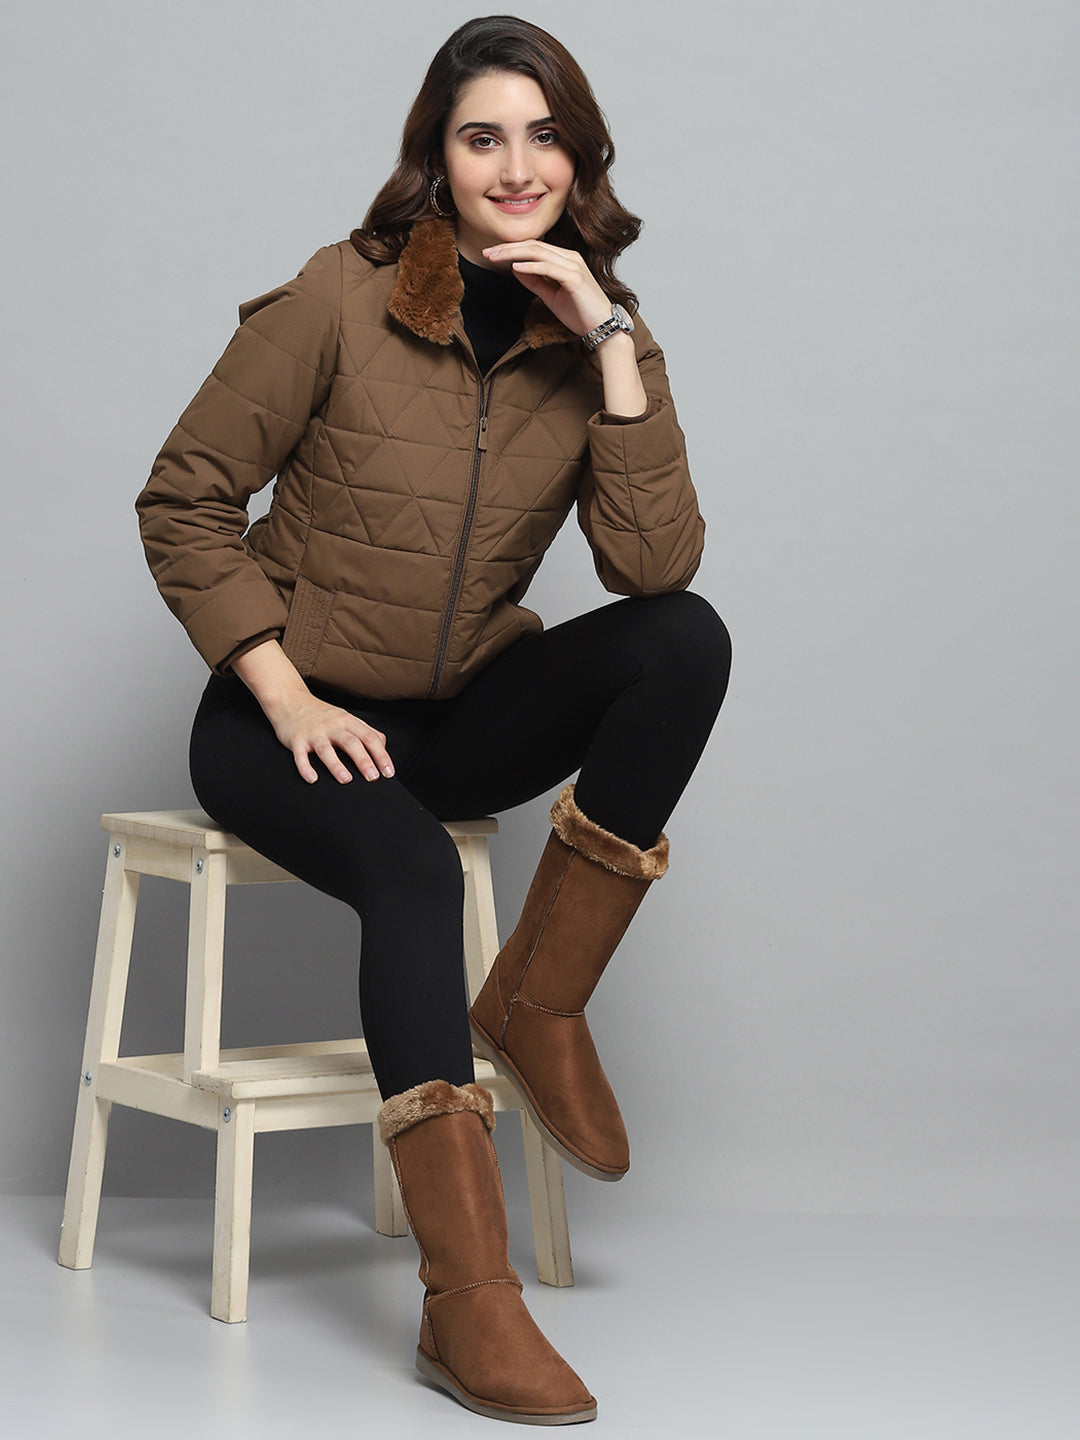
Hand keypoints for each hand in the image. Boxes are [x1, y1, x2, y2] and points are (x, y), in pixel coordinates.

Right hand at [267, 691, 394, 784]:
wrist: (289, 700)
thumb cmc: (321, 713)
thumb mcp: (345, 717)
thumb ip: (365, 730)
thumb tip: (383, 745)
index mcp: (347, 721)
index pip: (369, 738)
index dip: (381, 755)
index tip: (389, 772)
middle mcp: (332, 726)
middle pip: (351, 742)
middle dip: (363, 761)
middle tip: (373, 777)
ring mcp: (313, 733)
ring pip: (326, 749)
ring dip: (336, 765)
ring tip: (346, 780)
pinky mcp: (296, 740)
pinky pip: (300, 756)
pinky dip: (305, 768)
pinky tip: (312, 779)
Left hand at [482, 240, 611, 335]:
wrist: (602, 329)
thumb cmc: (580, 314)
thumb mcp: (551, 296)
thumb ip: (535, 282)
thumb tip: (516, 269)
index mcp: (565, 259)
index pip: (534, 248)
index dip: (511, 249)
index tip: (492, 254)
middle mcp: (570, 258)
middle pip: (534, 246)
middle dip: (508, 248)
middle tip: (487, 252)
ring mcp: (574, 266)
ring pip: (539, 253)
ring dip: (514, 254)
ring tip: (495, 257)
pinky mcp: (575, 278)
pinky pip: (549, 268)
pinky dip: (531, 266)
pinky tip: (515, 267)